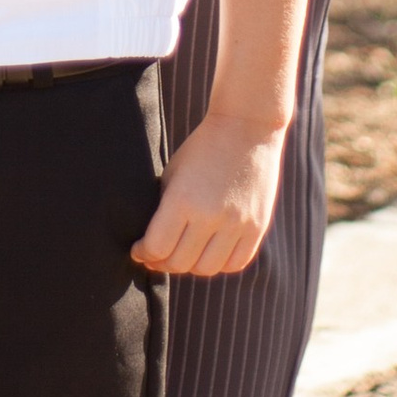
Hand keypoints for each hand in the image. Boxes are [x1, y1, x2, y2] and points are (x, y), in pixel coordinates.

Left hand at [135, 110, 286, 275]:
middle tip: (157, 257)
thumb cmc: (202, 148)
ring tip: (183, 255)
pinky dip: (219, 264)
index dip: (143, 254)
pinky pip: (235, 263)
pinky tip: (209, 252)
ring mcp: (237, 223)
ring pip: (206, 269)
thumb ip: (163, 211)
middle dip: (162, 263)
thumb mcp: (173, 174)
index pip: (157, 247)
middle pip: (180, 263)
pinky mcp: (257, 226)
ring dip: (190, 267)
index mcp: (182, 199)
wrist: (246, 127)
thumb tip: (151, 245)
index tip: (139, 250)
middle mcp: (210, 215)